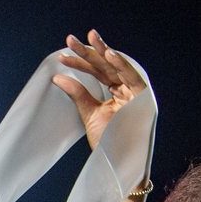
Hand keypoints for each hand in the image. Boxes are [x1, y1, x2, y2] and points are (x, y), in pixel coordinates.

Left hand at [52, 29, 145, 151]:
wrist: (118, 162)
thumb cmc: (107, 142)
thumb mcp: (89, 114)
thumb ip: (77, 94)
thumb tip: (58, 77)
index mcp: (116, 92)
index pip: (96, 72)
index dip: (80, 63)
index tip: (63, 55)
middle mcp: (126, 89)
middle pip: (105, 66)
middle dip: (89, 52)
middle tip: (70, 40)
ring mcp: (135, 92)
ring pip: (117, 67)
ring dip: (104, 52)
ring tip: (89, 38)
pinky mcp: (143, 97)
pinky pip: (132, 77)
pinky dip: (121, 65)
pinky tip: (108, 54)